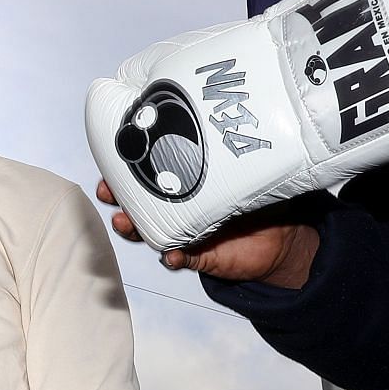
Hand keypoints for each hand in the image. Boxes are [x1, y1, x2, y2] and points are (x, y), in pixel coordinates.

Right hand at [96, 180, 319, 288]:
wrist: (280, 243)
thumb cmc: (263, 204)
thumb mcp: (255, 174)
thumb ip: (245, 159)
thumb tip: (246, 131)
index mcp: (188, 185)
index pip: (152, 174)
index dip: (128, 169)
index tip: (113, 159)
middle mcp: (180, 209)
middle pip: (138, 203)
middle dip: (117, 197)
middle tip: (107, 192)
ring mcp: (185, 234)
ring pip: (148, 231)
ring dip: (133, 228)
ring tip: (126, 223)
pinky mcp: (198, 257)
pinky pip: (179, 258)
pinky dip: (173, 257)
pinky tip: (171, 254)